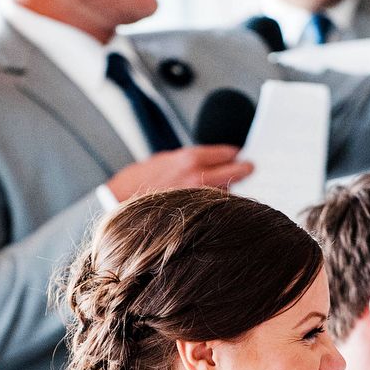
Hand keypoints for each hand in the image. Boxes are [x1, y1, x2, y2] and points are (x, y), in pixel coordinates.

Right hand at [106, 145, 254, 202]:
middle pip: (236, 171)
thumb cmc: (135, 183)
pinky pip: (215, 209)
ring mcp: (200, 199)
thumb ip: (185, 161)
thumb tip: (204, 161)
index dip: (234, 153)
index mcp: (189, 160)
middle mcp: (199, 178)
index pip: (225, 153)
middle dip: (245, 169)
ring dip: (230, 189)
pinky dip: (219, 205)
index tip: (239, 153)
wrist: (118, 205)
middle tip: (251, 167)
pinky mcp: (197, 216)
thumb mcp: (161, 160)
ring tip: (232, 187)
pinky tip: (220, 205)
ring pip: (227, 192)